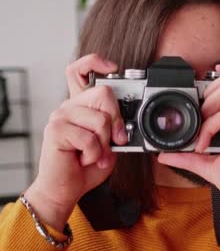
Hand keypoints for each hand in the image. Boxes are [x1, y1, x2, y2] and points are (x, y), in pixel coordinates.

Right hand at [24, 54, 127, 229]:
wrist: (66, 188)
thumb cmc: (88, 165)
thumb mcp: (110, 142)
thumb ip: (117, 126)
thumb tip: (131, 117)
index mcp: (81, 105)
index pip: (80, 69)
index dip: (95, 62)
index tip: (114, 67)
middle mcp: (70, 106)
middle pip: (104, 93)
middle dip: (117, 121)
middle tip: (115, 141)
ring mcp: (61, 116)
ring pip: (100, 119)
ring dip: (104, 144)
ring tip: (94, 154)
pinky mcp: (56, 130)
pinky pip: (89, 137)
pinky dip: (94, 154)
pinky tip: (85, 159)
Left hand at [158, 63, 219, 217]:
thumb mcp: (209, 167)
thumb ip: (188, 158)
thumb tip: (165, 155)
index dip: (210, 84)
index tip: (193, 103)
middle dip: (206, 93)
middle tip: (198, 118)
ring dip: (208, 105)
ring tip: (202, 127)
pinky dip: (208, 127)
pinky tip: (203, 145)